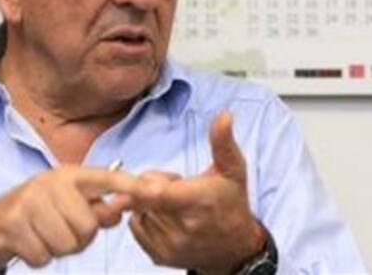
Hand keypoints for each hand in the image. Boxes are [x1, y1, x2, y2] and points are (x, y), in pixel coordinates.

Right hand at [0, 165, 135, 274]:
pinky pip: (44, 256)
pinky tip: (28, 243)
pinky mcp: (12, 225)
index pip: (107, 178)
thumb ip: (96, 207)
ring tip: (44, 236)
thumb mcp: (66, 203)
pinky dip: (38, 257)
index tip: (157, 191)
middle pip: (89, 226)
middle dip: (79, 238)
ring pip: (68, 243)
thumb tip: (121, 209)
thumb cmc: (36, 214)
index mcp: (69, 175)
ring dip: (58, 249)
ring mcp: (29, 202)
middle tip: (60, 230)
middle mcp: (50, 182)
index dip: (132, 186)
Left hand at [128, 111, 265, 274]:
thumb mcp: (233, 170)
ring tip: (175, 203)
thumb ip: (222, 141)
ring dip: (149, 202)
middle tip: (176, 185)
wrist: (235, 249)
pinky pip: (136, 227)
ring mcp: (168, 244)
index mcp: (197, 201)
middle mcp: (181, 227)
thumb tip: (224, 115)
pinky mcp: (159, 256)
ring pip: (138, 210)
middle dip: (152, 184)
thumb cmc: (232, 204)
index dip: (139, 183)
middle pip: (142, 196)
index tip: (136, 177)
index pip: (154, 193)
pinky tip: (167, 216)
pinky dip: (145, 217)